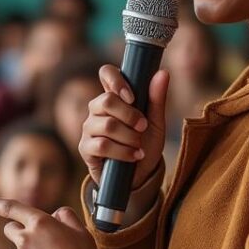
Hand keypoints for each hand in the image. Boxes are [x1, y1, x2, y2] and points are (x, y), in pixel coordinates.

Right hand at [79, 65, 168, 187]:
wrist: (139, 175)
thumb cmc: (145, 144)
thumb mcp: (156, 123)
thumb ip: (156, 99)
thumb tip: (162, 73)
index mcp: (114, 96)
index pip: (106, 73)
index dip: (116, 80)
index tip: (132, 97)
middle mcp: (97, 109)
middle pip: (106, 100)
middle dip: (130, 115)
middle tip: (143, 127)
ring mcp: (89, 128)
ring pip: (107, 125)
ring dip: (129, 137)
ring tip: (139, 146)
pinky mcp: (85, 148)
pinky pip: (101, 145)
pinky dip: (122, 152)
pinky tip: (133, 156)